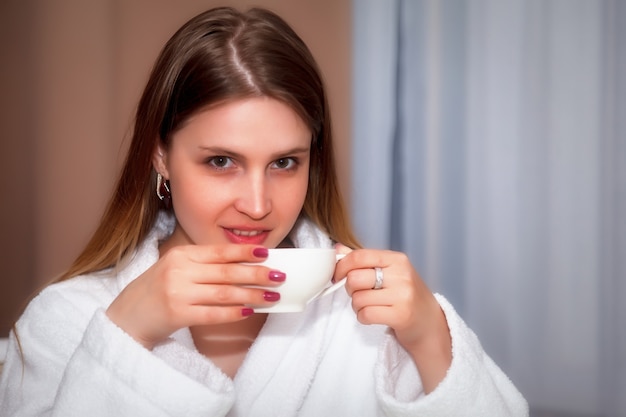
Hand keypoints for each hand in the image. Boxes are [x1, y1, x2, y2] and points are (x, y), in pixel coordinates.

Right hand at [106, 244, 281, 349]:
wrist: (126, 317)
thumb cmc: (157, 291)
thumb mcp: (175, 269)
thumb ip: (203, 266)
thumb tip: (244, 267)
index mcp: (181, 255)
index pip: (219, 252)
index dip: (245, 252)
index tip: (268, 253)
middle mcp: (179, 270)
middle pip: (227, 271)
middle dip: (257, 274)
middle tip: (279, 277)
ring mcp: (177, 292)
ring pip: (224, 293)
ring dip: (252, 295)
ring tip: (271, 297)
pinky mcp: (177, 314)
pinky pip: (213, 313)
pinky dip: (234, 312)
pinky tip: (249, 311)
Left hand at [333, 244, 450, 392]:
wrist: (428, 322)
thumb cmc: (405, 294)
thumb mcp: (389, 272)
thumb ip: (363, 260)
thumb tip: (337, 249)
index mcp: (397, 260)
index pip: (359, 256)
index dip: (342, 266)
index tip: (338, 275)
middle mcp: (401, 275)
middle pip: (355, 278)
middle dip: (350, 288)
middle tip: (358, 292)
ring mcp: (403, 296)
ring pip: (358, 299)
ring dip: (357, 306)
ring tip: (369, 305)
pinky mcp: (401, 316)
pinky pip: (365, 315)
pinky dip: (363, 317)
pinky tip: (373, 316)